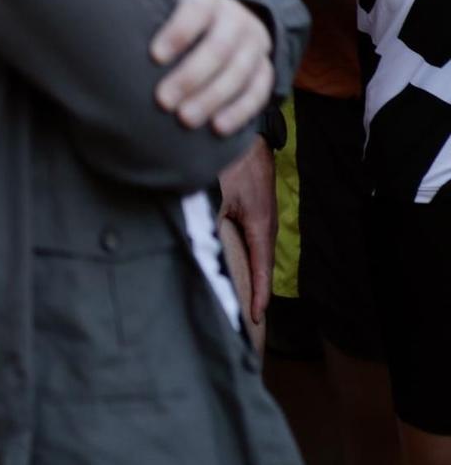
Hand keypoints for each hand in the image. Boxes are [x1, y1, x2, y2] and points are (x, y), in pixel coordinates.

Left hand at [149, 0, 273, 134]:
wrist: (210, 28)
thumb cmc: (175, 12)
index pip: (198, 9)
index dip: (178, 31)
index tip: (153, 56)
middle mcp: (239, 19)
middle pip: (221, 47)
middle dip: (191, 75)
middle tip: (162, 101)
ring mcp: (256, 46)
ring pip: (241, 73)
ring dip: (213, 98)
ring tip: (184, 119)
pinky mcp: (264, 70)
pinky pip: (259, 91)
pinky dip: (239, 111)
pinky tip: (217, 128)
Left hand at [217, 139, 275, 324]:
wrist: (248, 143)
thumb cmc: (235, 165)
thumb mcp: (222, 192)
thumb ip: (213, 217)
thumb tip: (200, 242)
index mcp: (260, 226)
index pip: (262, 268)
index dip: (259, 294)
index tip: (256, 317)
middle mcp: (265, 228)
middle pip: (261, 268)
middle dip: (256, 293)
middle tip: (248, 321)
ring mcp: (262, 223)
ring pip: (257, 257)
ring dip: (251, 279)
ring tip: (244, 304)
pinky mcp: (254, 216)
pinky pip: (252, 246)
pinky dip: (248, 262)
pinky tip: (238, 270)